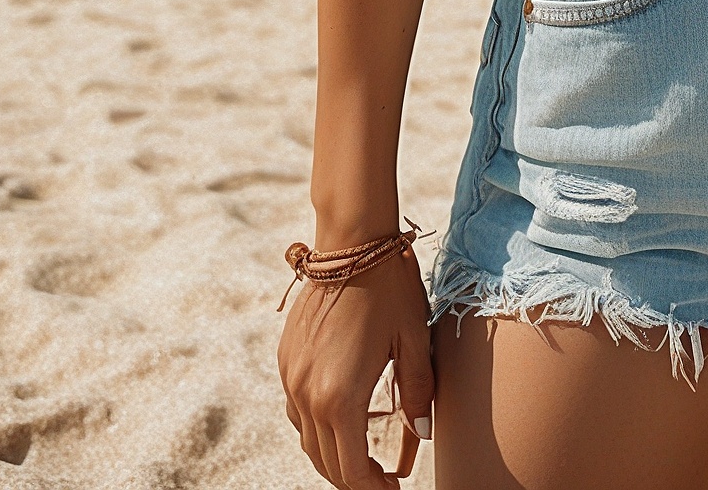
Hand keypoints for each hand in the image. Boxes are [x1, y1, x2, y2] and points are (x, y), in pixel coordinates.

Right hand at [278, 250, 434, 484]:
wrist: (353, 243)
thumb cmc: (390, 289)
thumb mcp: (414, 342)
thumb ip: (418, 393)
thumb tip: (421, 433)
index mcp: (340, 397)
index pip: (352, 469)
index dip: (373, 488)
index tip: (394, 488)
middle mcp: (307, 394)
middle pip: (325, 462)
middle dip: (353, 480)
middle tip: (380, 481)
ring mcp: (291, 377)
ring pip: (306, 440)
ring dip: (332, 456)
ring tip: (361, 458)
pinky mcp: (286, 360)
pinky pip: (295, 411)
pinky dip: (316, 427)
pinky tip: (338, 420)